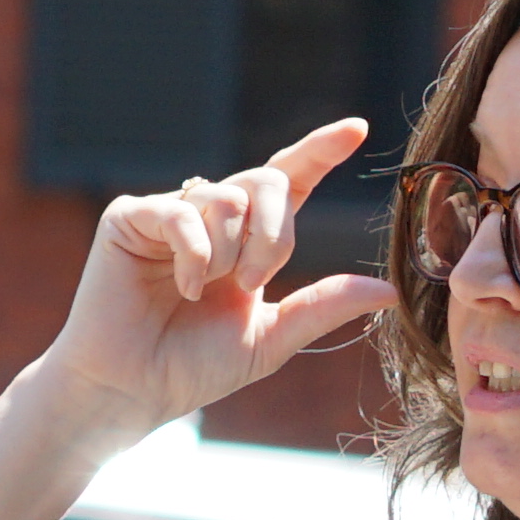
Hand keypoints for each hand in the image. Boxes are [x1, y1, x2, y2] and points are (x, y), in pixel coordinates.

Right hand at [27, 121, 394, 443]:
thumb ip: (323, 306)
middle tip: (252, 282)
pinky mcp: (130, 216)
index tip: (357, 130)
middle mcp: (212, 216)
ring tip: (202, 291)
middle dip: (275, 234)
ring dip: (229, 255)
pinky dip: (194, 253)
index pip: (291, 180)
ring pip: (228, 198)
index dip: (321, 150)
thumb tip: (390, 289)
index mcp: (248, 239)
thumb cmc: (193, 366)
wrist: (133, 390)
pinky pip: (182, 210)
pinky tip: (181, 286)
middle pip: (269, 180)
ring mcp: (170, 211)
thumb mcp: (270, 337)